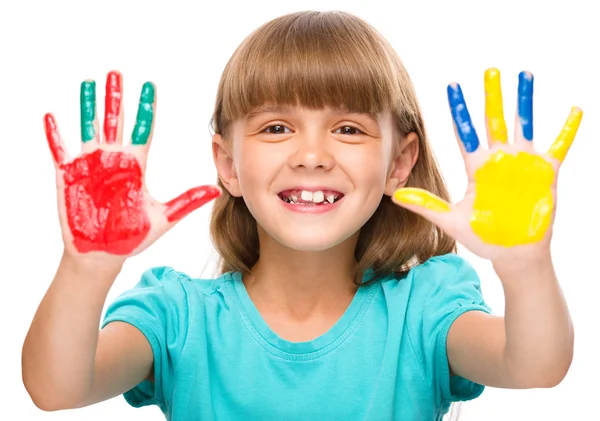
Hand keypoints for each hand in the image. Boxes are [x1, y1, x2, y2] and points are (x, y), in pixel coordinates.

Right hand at [45, 70, 220, 261]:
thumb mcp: (163, 218)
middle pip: (115, 122)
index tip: (151, 86)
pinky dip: (55, 134)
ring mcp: (90, 166)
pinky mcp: (69, 177)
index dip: (146, 108)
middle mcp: (113, 160)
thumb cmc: (132, 236)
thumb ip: (187, 201)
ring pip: (89, 128)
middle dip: (117, 98)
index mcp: (135, 166)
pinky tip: (51, 116)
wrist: (104, 254)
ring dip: (89, 106)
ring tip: (90, 83)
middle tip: (118, 72)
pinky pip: (59, 151)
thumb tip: (216, 190)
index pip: (143, 130)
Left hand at [392, 68, 581, 263]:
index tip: (452, 86)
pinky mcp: (545, 173)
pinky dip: (567, 129)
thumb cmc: (483, 237)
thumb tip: (394, 196)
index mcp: (476, 167)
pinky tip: (575, 109)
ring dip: (524, 101)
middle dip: (491, 96)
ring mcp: (523, 164)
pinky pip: (559, 146)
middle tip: (489, 70)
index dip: (459, 110)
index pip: (465, 132)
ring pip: (524, 124)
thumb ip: (426, 206)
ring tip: (524, 75)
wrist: (512, 253)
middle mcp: (499, 160)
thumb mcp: (451, 221)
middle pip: (494, 120)